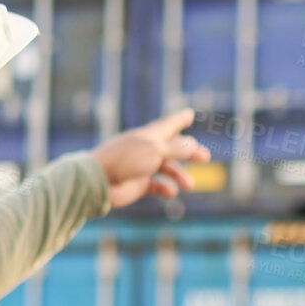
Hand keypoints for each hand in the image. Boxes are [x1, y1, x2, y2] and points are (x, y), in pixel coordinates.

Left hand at [91, 109, 211, 208]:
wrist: (99, 181)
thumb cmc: (125, 159)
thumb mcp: (155, 151)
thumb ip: (175, 149)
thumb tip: (193, 146)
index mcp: (148, 136)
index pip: (167, 125)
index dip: (179, 119)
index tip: (189, 113)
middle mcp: (146, 149)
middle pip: (172, 148)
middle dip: (189, 152)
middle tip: (205, 157)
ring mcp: (141, 167)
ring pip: (166, 168)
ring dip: (179, 175)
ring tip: (189, 185)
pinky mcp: (137, 184)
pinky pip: (156, 185)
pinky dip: (165, 188)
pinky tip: (171, 192)